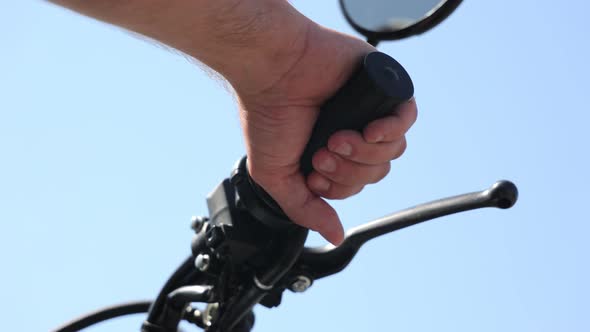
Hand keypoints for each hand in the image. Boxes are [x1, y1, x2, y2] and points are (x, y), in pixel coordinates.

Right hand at [236, 23, 417, 244]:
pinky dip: (391, 130)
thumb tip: (335, 235)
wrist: (271, 70)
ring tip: (338, 137)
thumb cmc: (267, 115)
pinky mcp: (380, 86)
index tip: (315, 173)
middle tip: (324, 151)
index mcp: (329, 150)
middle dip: (350, 170)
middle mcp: (351, 130)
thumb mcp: (276, 175)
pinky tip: (370, 129)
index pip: (355, 184)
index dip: (340, 186)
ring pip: (392, 151)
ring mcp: (368, 109)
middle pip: (376, 172)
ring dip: (365, 152)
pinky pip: (406, 117)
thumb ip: (305, 208)